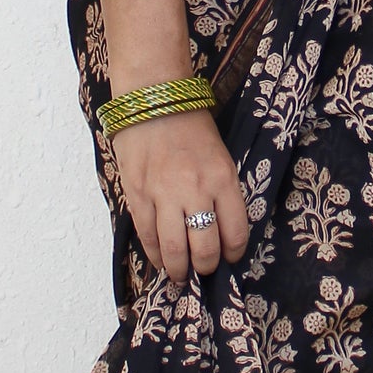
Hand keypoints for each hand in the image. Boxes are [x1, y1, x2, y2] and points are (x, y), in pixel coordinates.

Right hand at [112, 109, 250, 284]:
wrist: (153, 98)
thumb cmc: (190, 125)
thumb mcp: (220, 156)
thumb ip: (222, 191)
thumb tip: (220, 228)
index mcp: (222, 178)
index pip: (235, 231)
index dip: (234, 253)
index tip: (230, 257)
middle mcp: (195, 189)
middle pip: (205, 247)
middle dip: (207, 266)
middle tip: (205, 269)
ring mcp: (163, 194)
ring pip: (175, 249)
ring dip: (180, 269)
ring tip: (182, 274)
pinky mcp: (137, 194)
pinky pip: (148, 236)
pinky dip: (156, 255)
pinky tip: (161, 260)